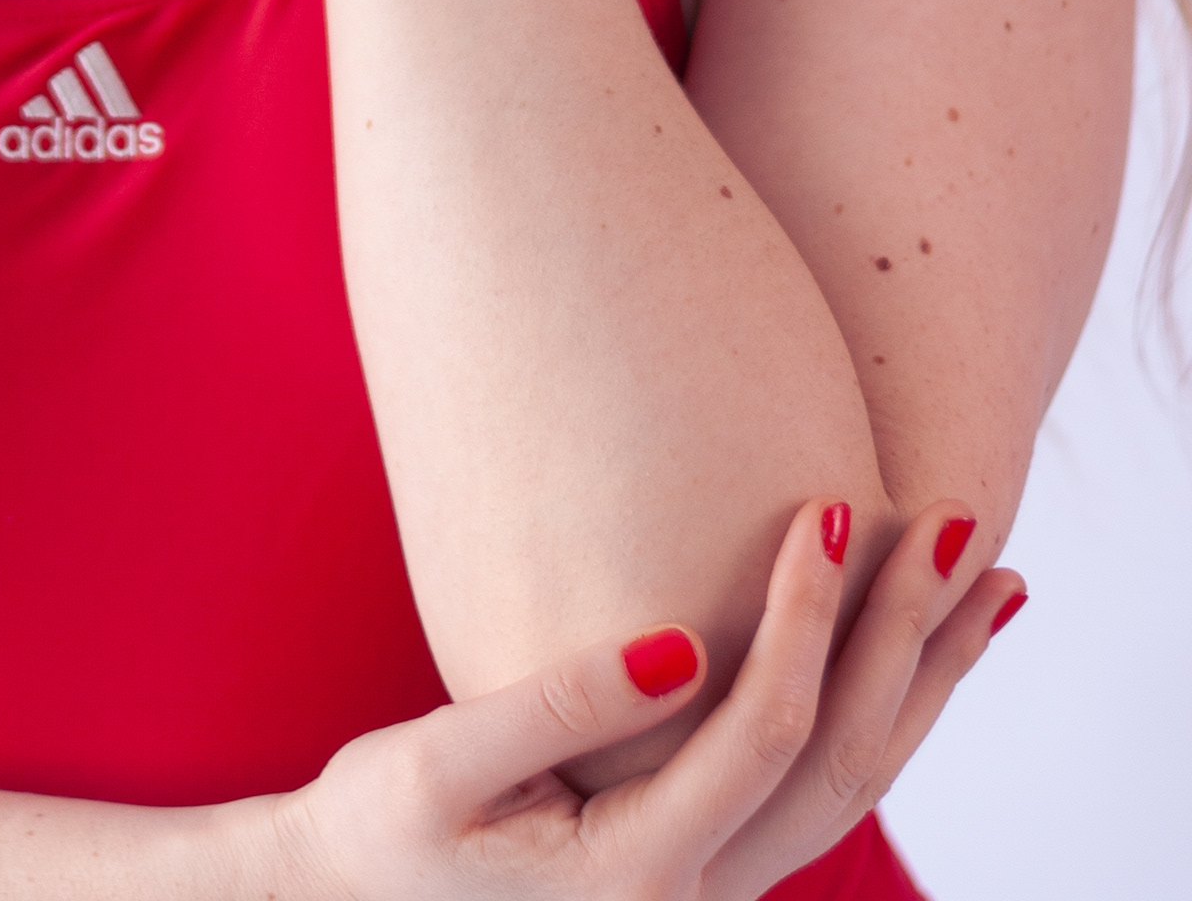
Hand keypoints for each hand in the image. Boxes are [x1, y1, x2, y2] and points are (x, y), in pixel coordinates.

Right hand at [268, 499, 1023, 900]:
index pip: (762, 732)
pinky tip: (909, 642)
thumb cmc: (380, 831)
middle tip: (958, 525)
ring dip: (924, 676)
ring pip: (853, 782)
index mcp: (637, 874)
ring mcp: (715, 888)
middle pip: (844, 763)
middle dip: (908, 639)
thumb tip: (682, 644)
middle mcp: (700, 897)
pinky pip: (822, 782)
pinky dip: (884, 705)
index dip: (803, 618)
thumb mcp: (437, 767)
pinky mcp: (709, 858)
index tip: (825, 507)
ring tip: (987, 580)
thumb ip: (557, 707)